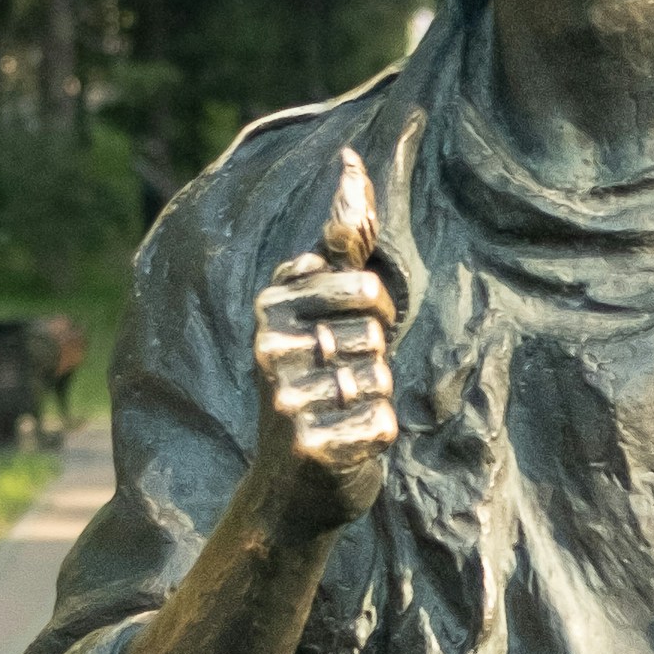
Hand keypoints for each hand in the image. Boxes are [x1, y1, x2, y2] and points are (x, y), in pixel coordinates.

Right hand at [249, 254, 395, 538]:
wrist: (287, 490)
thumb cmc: (314, 386)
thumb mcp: (316, 311)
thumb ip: (339, 246)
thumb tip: (351, 164)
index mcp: (271, 307)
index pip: (366, 286)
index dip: (375, 310)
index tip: (347, 328)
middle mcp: (270, 349)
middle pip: (376, 334)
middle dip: (374, 358)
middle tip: (341, 379)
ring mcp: (288, 400)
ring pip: (381, 377)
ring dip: (375, 397)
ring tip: (339, 410)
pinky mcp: (312, 446)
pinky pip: (383, 422)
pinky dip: (376, 435)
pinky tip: (345, 442)